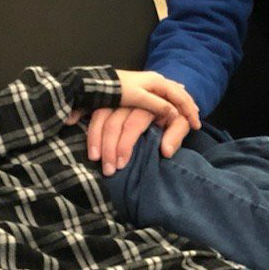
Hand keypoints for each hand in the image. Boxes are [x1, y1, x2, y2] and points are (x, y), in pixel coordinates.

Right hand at [79, 71, 199, 175]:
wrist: (169, 100)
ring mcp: (119, 100)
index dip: (125, 144)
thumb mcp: (181, 124)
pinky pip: (94, 114)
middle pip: (114, 122)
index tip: (120, 164)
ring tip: (94, 159)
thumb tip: (166, 151)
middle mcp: (132, 100)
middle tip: (108, 170)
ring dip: (96, 139)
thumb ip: (175, 135)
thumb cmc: (175, 116)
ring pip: (101, 116)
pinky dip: (90, 129)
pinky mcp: (109, 103)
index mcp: (150, 104)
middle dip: (109, 147)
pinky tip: (88, 145)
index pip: (133, 124)